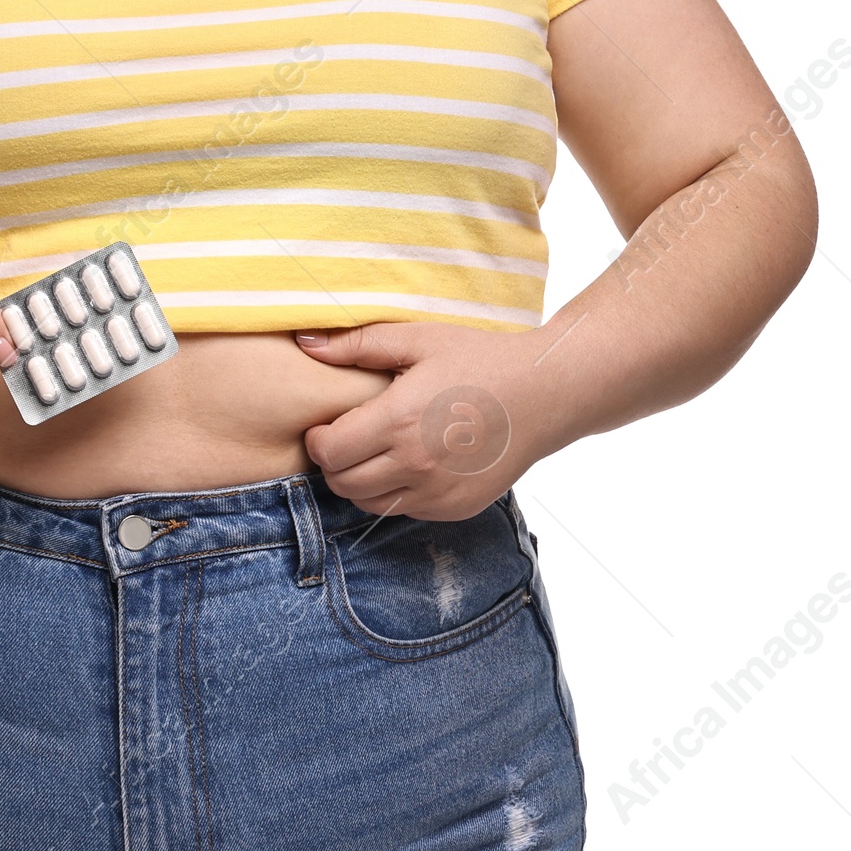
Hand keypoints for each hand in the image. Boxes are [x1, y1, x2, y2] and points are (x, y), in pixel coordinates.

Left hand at [295, 321, 567, 521]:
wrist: (546, 394)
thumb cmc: (480, 360)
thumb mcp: (419, 340)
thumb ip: (358, 345)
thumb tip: (305, 342)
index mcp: (399, 421)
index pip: (329, 452)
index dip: (318, 439)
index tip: (327, 424)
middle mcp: (415, 464)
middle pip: (342, 484)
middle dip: (333, 463)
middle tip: (346, 438)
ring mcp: (437, 493)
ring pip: (369, 504)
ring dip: (360, 482)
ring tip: (375, 451)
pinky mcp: (456, 508)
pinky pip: (405, 510)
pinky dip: (396, 492)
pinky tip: (410, 462)